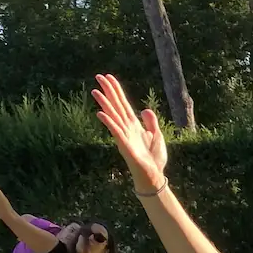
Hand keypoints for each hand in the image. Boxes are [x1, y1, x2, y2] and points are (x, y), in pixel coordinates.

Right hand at [92, 74, 168, 190]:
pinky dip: (108, 122)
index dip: (117, 91)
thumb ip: (151, 122)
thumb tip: (145, 109)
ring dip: (104, 103)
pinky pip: (116, 132)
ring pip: (113, 116)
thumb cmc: (154, 159)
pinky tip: (100, 113)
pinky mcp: (125, 146)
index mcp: (134, 125)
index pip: (123, 104)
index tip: (109, 77)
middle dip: (108, 91)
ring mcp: (124, 136)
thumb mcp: (156, 136)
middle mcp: (126, 128)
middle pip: (116, 106)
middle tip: (98, 76)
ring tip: (95, 91)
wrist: (154, 176)